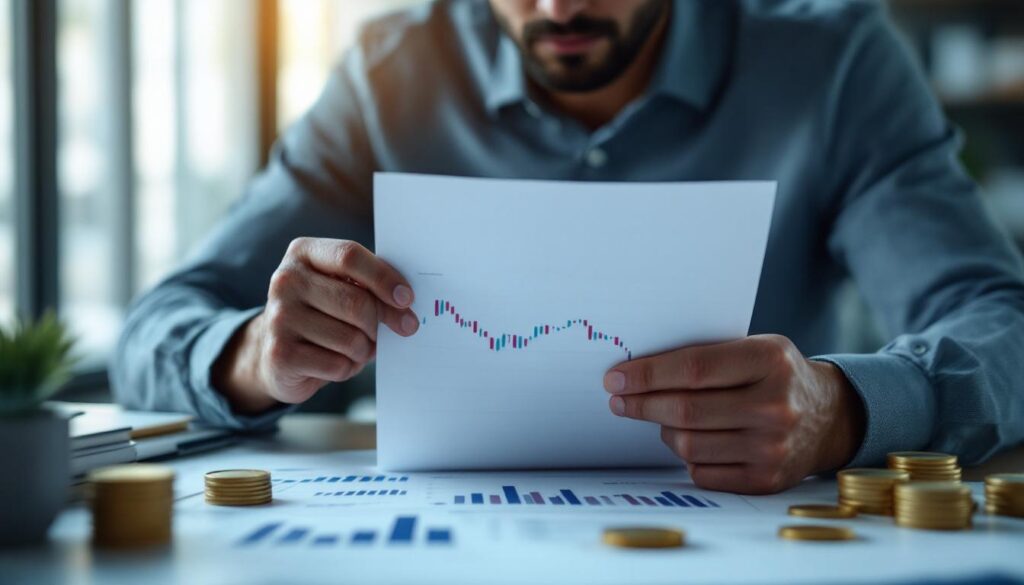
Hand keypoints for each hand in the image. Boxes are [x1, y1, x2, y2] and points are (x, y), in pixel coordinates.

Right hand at [214, 238, 418, 412]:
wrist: (275, 352)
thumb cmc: (321, 313)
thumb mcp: (341, 287)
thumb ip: (369, 284)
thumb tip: (405, 302)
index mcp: (303, 253)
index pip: (349, 256)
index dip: (384, 278)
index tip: (407, 299)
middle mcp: (285, 280)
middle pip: (356, 302)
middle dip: (380, 322)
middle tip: (388, 331)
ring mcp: (279, 317)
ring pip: (351, 339)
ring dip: (365, 350)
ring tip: (357, 348)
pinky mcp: (281, 354)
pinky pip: (338, 365)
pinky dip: (348, 368)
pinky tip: (336, 361)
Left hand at [603, 334, 864, 493]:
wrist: (829, 417)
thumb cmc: (777, 376)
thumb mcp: (755, 349)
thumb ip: (707, 356)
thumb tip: (638, 371)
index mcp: (769, 360)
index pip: (693, 368)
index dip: (647, 375)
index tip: (616, 378)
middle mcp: (775, 405)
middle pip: (685, 409)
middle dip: (641, 404)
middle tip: (619, 400)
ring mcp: (773, 447)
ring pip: (688, 444)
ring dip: (665, 431)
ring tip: (664, 418)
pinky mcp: (766, 479)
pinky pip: (701, 472)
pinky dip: (687, 456)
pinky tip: (691, 440)